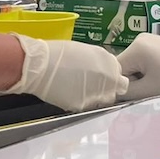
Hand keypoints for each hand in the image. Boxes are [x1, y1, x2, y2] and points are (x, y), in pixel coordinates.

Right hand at [9, 36, 128, 112]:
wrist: (39, 65)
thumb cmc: (60, 54)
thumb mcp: (87, 52)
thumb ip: (102, 63)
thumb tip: (105, 72)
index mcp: (109, 63)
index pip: (120, 78)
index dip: (111, 80)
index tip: (103, 80)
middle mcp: (107, 79)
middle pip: (114, 92)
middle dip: (106, 91)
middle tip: (91, 87)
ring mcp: (96, 94)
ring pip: (102, 102)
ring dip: (95, 98)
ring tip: (79, 91)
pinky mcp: (83, 105)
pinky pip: (87, 107)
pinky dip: (81, 102)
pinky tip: (70, 94)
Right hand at [116, 34, 159, 101]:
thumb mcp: (151, 89)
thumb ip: (128, 92)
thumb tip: (113, 94)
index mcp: (135, 48)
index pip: (115, 71)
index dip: (121, 85)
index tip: (132, 95)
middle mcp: (138, 40)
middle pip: (124, 66)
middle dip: (132, 80)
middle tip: (148, 90)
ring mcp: (147, 39)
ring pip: (133, 64)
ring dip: (140, 76)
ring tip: (156, 82)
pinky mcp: (156, 42)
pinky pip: (142, 59)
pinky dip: (147, 70)